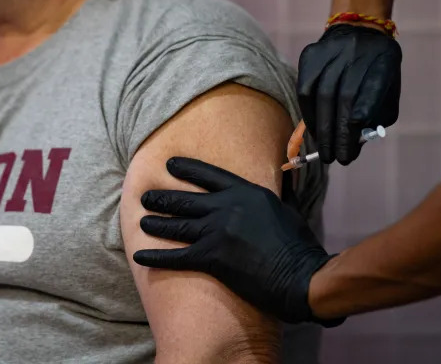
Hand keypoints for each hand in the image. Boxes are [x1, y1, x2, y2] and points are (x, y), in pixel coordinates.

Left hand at [132, 157, 343, 326]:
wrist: (301, 277)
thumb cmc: (299, 246)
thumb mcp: (287, 209)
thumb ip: (275, 193)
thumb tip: (282, 177)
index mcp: (246, 192)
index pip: (208, 175)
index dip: (186, 168)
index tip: (170, 164)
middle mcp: (227, 207)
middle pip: (186, 199)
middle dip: (162, 198)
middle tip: (146, 197)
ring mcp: (218, 232)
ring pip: (177, 225)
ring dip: (156, 224)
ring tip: (142, 221)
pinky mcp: (212, 258)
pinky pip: (177, 256)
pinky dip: (156, 257)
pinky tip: (140, 256)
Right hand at [297, 23, 401, 164]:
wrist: (359, 31)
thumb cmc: (376, 71)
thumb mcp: (388, 89)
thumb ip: (378, 116)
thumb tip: (355, 143)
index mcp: (383, 63)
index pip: (371, 92)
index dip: (359, 120)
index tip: (351, 148)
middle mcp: (357, 54)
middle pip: (344, 98)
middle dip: (337, 133)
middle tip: (334, 159)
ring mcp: (331, 52)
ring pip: (322, 95)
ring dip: (321, 127)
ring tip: (324, 149)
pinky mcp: (311, 55)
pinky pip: (305, 89)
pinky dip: (308, 113)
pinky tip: (313, 129)